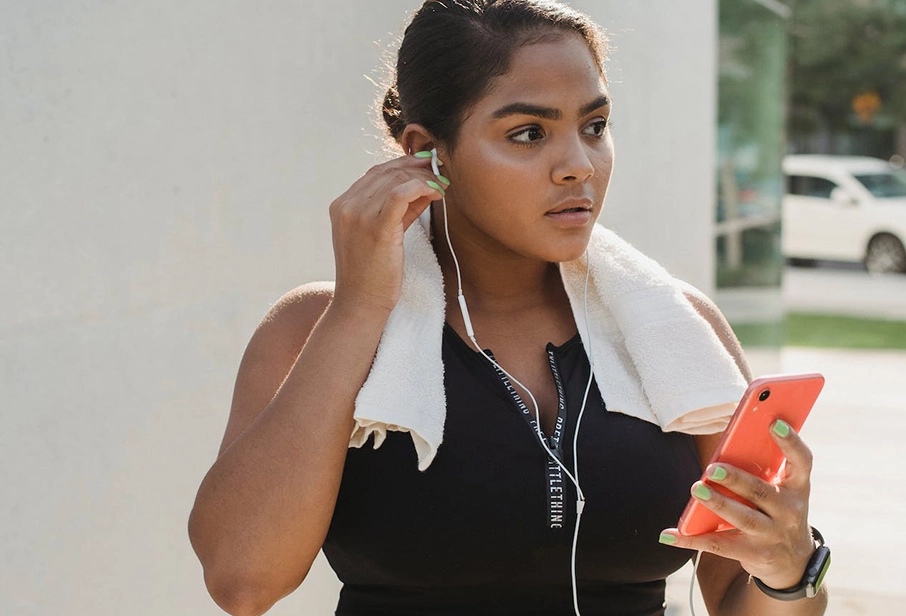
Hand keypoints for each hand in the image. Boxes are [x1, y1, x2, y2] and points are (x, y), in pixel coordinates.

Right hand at [329, 152, 447, 314]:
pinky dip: (421, 187)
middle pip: (387, 172)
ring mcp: (358, 215)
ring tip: (442, 186)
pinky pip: (400, 193)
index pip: (375, 173)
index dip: (404, 166)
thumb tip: (425, 188)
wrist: (360, 303)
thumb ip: (400, 210)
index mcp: (342, 205)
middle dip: (417, 169)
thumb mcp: (381, 234)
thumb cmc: (372, 274)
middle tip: (440, 173)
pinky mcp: (376, 228)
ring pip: (396, 180)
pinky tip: (436, 193)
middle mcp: (347, 206)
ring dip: (424, 179)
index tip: (426, 168)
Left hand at [660, 420, 817, 589]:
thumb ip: (763, 468)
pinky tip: (669, 534)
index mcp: (797, 487)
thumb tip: (730, 440)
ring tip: (697, 489)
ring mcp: (772, 534)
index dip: (790, 441)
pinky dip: (690, 540)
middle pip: (761, 491)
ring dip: (718, 503)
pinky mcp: (752, 553)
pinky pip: (718, 545)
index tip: (773, 422)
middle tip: (712, 468)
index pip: (802, 461)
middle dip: (736, 479)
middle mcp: (789, 511)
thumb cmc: (778, 510)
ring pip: (743, 518)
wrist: (793, 560)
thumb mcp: (782, 490)